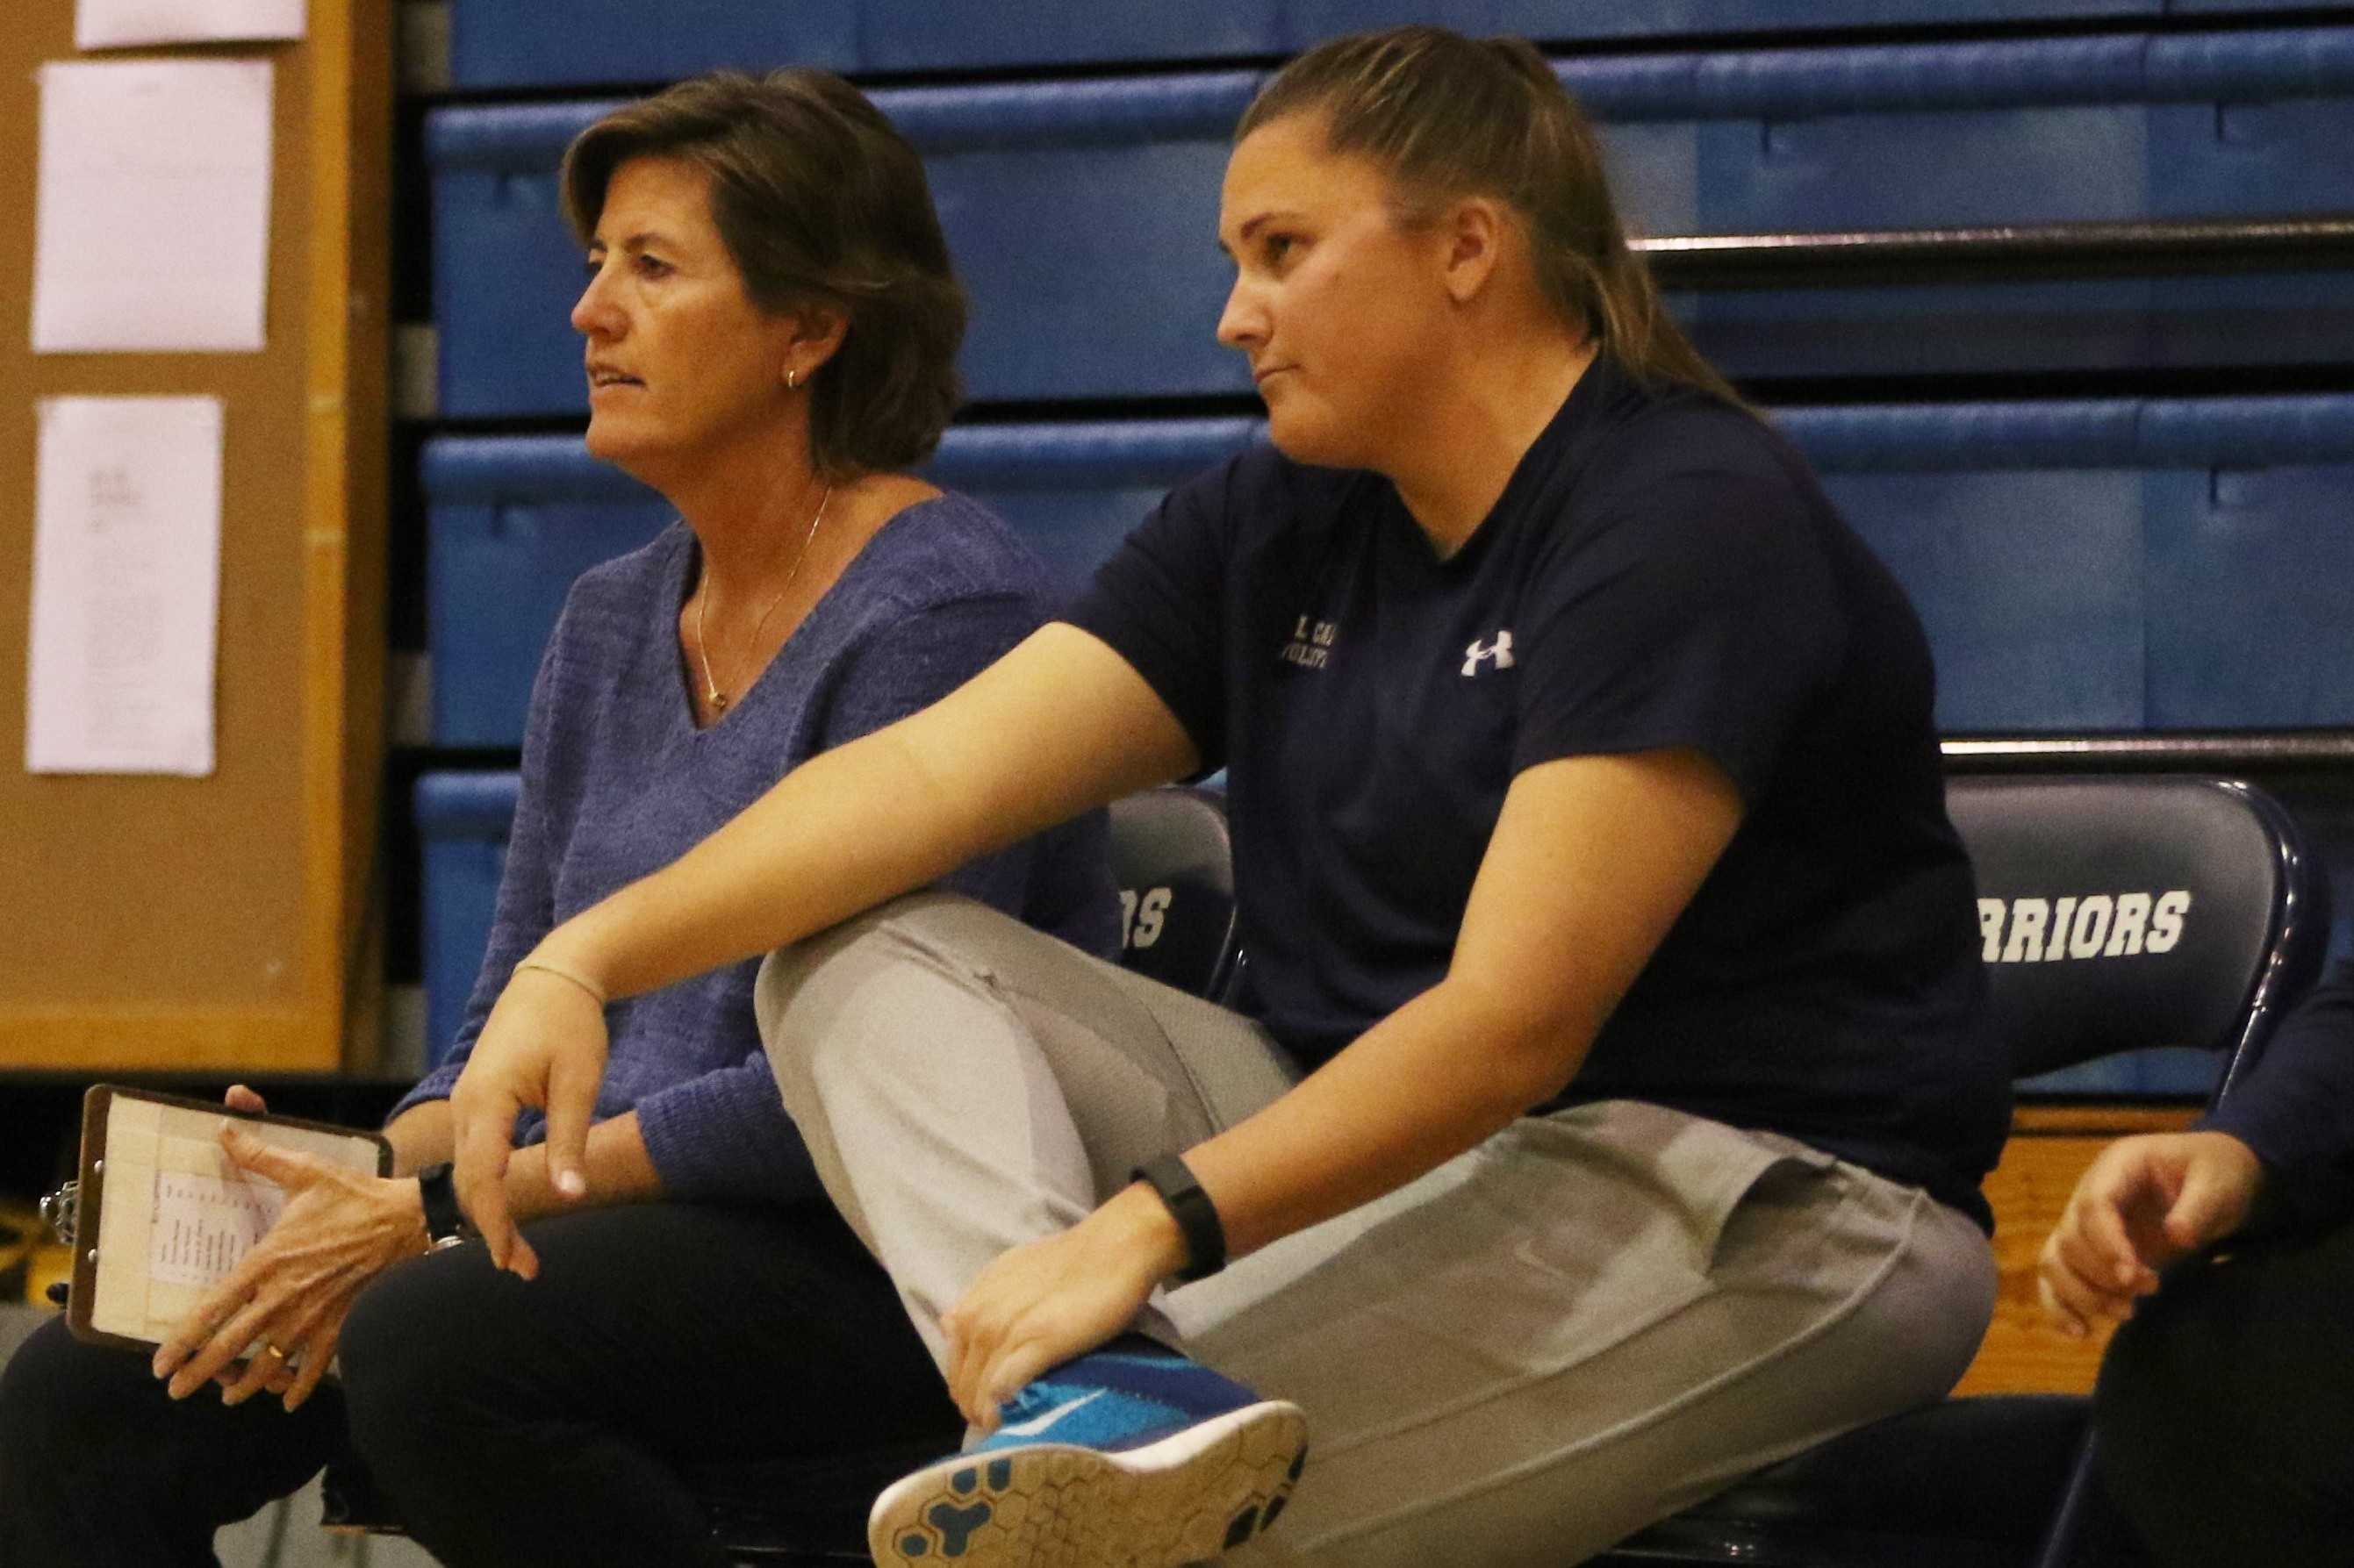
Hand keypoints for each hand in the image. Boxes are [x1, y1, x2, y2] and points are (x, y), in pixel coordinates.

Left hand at [152, 1092, 430, 1411]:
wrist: (408, 1219)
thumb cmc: (353, 1196)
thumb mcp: (305, 1171)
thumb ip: (260, 1156)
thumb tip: (224, 1129)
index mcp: (267, 1262)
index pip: (212, 1311)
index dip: (182, 1341)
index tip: (161, 1363)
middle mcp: (283, 1297)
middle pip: (231, 1347)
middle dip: (199, 1374)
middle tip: (177, 1391)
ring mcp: (313, 1316)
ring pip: (268, 1364)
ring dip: (244, 1386)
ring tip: (228, 1398)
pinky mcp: (341, 1324)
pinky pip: (314, 1367)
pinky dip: (298, 1386)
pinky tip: (286, 1399)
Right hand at [448, 963, 608, 1278]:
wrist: (553, 978)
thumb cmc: (571, 1024)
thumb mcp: (579, 1082)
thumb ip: (569, 1140)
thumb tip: (571, 1196)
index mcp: (486, 1099)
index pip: (482, 1177)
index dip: (496, 1224)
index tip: (515, 1261)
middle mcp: (465, 1105)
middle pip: (468, 1182)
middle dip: (491, 1229)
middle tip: (524, 1269)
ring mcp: (465, 1103)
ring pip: (467, 1171)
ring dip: (489, 1212)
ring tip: (517, 1252)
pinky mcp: (475, 1102)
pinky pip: (473, 1154)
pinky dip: (488, 1187)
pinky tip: (506, 1209)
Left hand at [941, 1185, 1184, 1431]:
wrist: (1111, 1249)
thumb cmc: (1070, 1260)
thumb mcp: (1010, 1271)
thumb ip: (984, 1298)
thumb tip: (960, 1325)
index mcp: (974, 1301)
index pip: (954, 1361)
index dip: (966, 1387)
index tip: (984, 1401)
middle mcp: (980, 1316)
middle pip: (962, 1382)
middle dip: (974, 1408)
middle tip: (998, 1423)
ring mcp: (1006, 1331)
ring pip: (979, 1391)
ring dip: (988, 1417)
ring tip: (1007, 1427)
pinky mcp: (1037, 1343)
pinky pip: (1003, 1389)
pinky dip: (1003, 1410)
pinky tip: (1015, 1419)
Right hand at [2036, 1130, 2262, 1337]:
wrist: (2214, 1180)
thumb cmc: (2217, 1173)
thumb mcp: (2219, 1183)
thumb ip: (2199, 1208)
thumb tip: (2176, 1237)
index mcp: (2118, 1166)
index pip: (2092, 1204)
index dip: (2106, 1243)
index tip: (2133, 1277)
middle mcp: (2088, 1192)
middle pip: (2070, 1238)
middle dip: (2104, 1275)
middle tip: (2151, 1287)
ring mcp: (2084, 1223)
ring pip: (2055, 1261)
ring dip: (2083, 1294)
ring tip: (2128, 1311)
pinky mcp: (2090, 1251)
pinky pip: (2056, 1278)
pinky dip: (2061, 1306)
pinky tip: (2082, 1332)